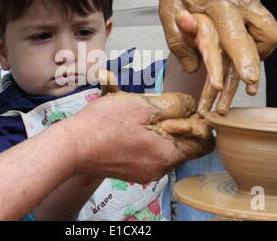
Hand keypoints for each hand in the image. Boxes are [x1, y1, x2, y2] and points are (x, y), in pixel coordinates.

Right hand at [68, 70, 214, 183]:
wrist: (72, 147)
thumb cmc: (104, 124)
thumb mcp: (144, 105)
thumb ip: (175, 105)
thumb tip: (191, 107)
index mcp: (167, 154)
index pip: (205, 144)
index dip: (200, 124)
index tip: (187, 111)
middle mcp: (159, 168)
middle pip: (184, 146)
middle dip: (177, 125)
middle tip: (159, 109)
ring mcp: (144, 172)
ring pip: (165, 148)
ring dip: (159, 130)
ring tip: (140, 117)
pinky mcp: (131, 171)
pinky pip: (149, 153)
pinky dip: (146, 139)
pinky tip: (129, 128)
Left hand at [156, 0, 276, 92]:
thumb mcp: (168, 12)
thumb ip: (179, 42)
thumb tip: (193, 69)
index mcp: (220, 5)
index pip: (237, 38)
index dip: (245, 61)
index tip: (249, 80)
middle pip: (269, 34)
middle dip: (260, 59)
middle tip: (248, 78)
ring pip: (269, 28)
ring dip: (258, 47)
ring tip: (239, 58)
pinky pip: (260, 17)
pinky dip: (252, 32)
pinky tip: (234, 36)